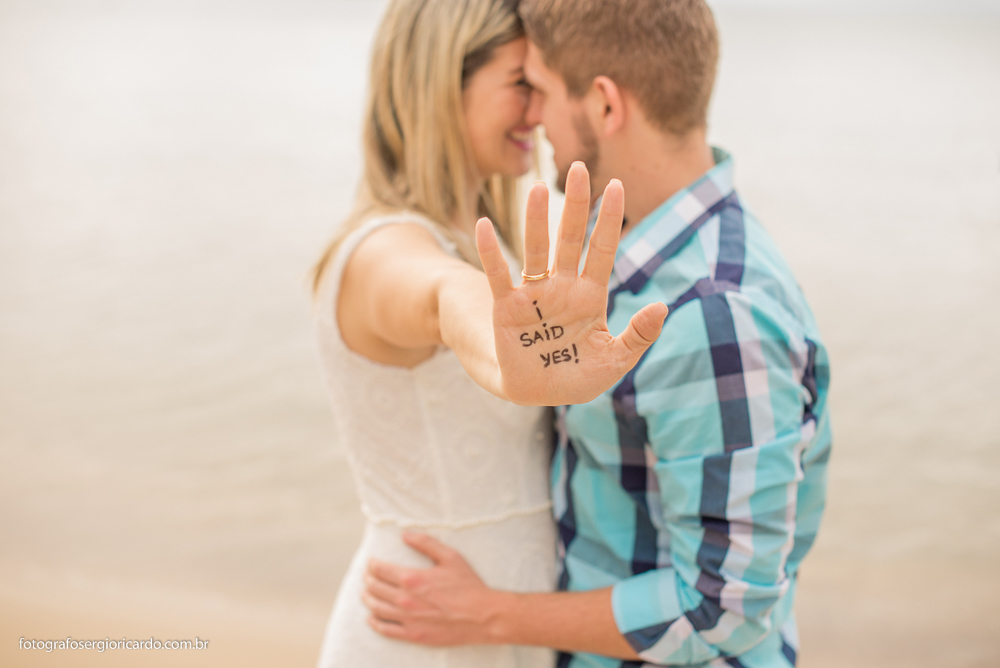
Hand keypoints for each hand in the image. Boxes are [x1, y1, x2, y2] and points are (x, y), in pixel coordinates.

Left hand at [363, 532, 504, 645]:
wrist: (482, 616)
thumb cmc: (468, 585)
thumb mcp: (450, 557)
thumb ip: (426, 543)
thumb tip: (405, 534)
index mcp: (412, 578)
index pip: (380, 569)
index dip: (372, 564)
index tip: (372, 562)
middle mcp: (405, 599)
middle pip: (375, 588)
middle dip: (368, 579)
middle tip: (368, 575)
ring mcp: (408, 619)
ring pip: (376, 608)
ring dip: (367, 598)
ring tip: (366, 593)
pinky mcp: (413, 634)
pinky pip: (386, 629)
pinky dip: (374, 623)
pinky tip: (371, 618)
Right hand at [477, 161, 666, 405]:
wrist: (538, 395)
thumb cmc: (577, 377)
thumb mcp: (615, 361)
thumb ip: (639, 336)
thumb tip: (662, 306)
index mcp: (590, 296)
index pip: (602, 250)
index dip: (609, 220)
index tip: (616, 185)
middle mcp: (562, 287)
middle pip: (570, 239)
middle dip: (576, 205)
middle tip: (578, 167)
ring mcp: (534, 295)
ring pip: (536, 250)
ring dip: (537, 220)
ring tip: (539, 189)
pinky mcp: (507, 308)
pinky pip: (498, 275)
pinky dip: (491, 252)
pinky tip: (484, 225)